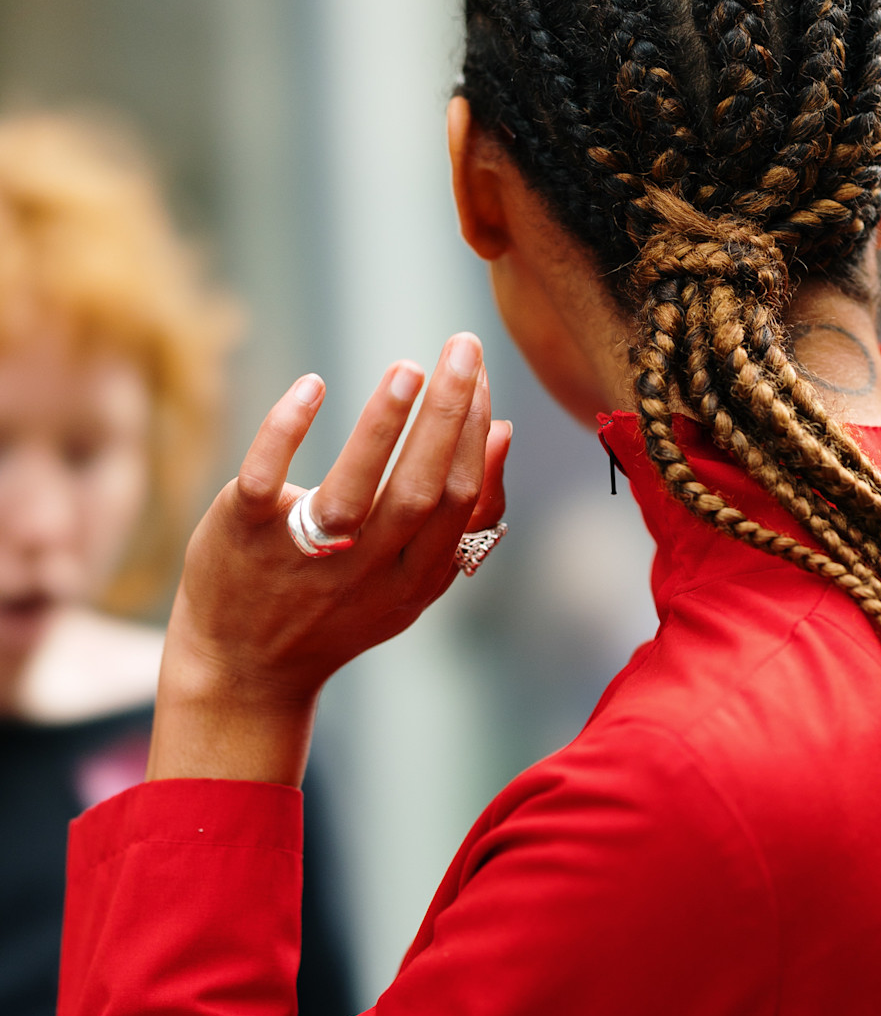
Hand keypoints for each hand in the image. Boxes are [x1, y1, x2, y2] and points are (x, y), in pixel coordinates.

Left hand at [148, 333, 510, 785]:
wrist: (243, 669)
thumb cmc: (336, 609)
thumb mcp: (413, 581)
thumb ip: (464, 518)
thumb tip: (503, 432)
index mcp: (412, 579)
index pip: (457, 501)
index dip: (474, 436)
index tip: (479, 374)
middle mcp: (363, 571)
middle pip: (418, 491)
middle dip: (447, 415)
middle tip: (462, 346)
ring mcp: (302, 556)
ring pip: (350, 491)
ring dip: (383, 425)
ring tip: (407, 367)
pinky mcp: (242, 534)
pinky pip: (265, 479)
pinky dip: (287, 430)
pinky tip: (313, 386)